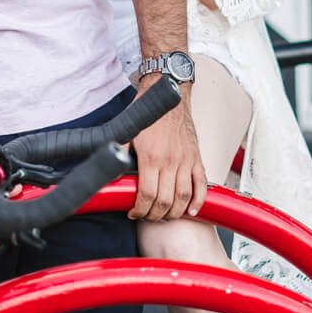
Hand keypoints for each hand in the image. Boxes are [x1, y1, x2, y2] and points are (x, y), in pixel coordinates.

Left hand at [128, 88, 207, 220]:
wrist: (171, 96)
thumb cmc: (149, 114)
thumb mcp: (128, 132)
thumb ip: (120, 153)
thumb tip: (109, 172)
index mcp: (151, 157)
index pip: (147, 195)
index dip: (139, 210)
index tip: (133, 213)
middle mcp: (171, 161)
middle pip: (165, 201)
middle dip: (154, 215)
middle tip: (147, 216)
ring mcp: (186, 161)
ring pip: (183, 197)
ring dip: (173, 212)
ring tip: (164, 215)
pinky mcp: (196, 158)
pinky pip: (202, 184)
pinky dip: (199, 201)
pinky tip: (192, 210)